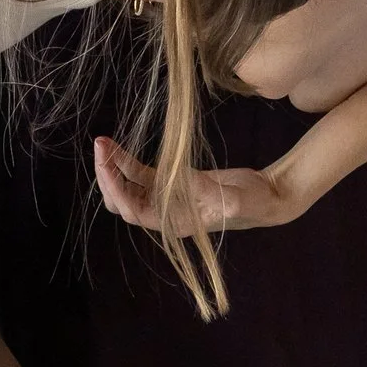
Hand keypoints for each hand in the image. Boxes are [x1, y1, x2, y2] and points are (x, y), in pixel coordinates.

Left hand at [93, 136, 302, 233]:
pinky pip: (139, 173)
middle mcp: (163, 213)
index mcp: (173, 224)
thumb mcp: (235, 199)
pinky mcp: (170, 181)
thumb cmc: (254, 203)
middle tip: (99, 147)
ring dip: (112, 167)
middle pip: (121, 201)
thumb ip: (210, 194)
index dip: (116, 190)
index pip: (132, 211)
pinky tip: (115, 145)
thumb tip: (182, 181)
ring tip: (102, 142)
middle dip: (106, 176)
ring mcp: (165, 197)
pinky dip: (126, 160)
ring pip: (126, 186)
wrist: (266, 195)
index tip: (106, 164)